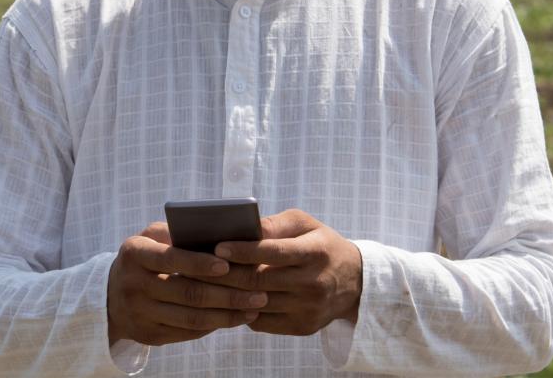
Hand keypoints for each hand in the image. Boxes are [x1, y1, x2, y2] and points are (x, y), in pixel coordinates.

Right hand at [107, 222, 265, 345]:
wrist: (110, 296)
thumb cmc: (144, 258)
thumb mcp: (149, 238)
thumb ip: (176, 232)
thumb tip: (217, 234)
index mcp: (135, 254)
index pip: (170, 258)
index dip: (199, 263)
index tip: (228, 264)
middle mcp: (134, 285)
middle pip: (187, 292)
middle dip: (227, 293)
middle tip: (259, 290)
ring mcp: (141, 314)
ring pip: (191, 317)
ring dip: (228, 314)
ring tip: (254, 306)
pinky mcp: (149, 335)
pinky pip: (188, 332)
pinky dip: (215, 325)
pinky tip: (236, 318)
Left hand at [193, 209, 362, 335]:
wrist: (355, 281)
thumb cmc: (320, 244)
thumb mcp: (305, 224)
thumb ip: (275, 224)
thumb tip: (243, 227)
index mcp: (315, 252)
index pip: (274, 252)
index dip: (244, 250)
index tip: (217, 246)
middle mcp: (313, 283)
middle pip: (260, 281)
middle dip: (225, 273)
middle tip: (197, 265)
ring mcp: (308, 309)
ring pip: (257, 304)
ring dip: (227, 294)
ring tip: (202, 282)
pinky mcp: (303, 328)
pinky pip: (262, 323)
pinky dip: (240, 312)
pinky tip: (224, 299)